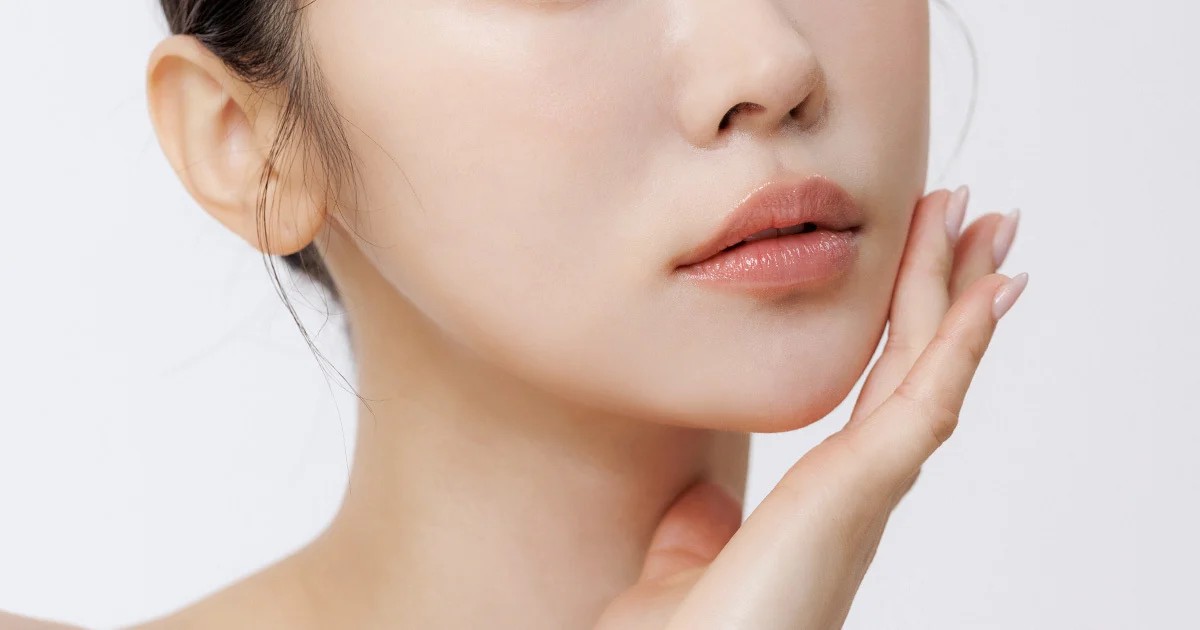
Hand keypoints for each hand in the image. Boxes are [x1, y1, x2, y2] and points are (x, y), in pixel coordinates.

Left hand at [596, 187, 1026, 628]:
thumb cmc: (681, 628)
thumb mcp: (688, 548)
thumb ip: (702, 517)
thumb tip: (700, 496)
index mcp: (825, 494)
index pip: (880, 388)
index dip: (908, 322)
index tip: (924, 260)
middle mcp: (858, 487)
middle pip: (917, 365)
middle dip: (949, 287)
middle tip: (980, 217)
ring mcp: (867, 488)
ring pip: (929, 370)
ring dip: (961, 293)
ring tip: (992, 225)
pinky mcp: (860, 490)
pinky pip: (923, 402)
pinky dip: (959, 345)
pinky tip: (986, 292)